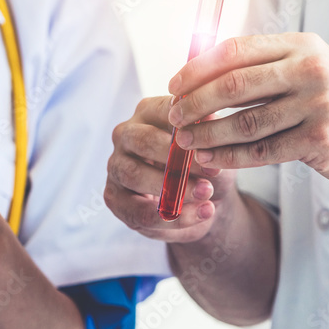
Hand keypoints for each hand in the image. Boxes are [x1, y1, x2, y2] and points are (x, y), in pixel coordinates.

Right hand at [105, 96, 235, 242]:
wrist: (206, 199)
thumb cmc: (206, 163)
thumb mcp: (213, 146)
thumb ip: (209, 131)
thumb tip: (211, 119)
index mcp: (148, 112)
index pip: (163, 111)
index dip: (189, 129)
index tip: (214, 145)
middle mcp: (125, 135)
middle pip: (143, 141)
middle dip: (177, 159)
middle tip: (210, 173)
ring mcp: (116, 166)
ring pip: (135, 176)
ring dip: (173, 189)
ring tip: (206, 194)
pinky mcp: (114, 198)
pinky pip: (139, 212)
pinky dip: (173, 217)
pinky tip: (201, 214)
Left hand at [166, 33, 328, 188]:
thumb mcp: (312, 70)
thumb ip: (269, 66)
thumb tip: (206, 68)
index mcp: (302, 45)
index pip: (236, 50)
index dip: (198, 67)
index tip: (175, 83)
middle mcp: (310, 69)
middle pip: (234, 84)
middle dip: (196, 102)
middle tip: (173, 114)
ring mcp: (316, 105)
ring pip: (245, 122)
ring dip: (208, 133)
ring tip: (186, 140)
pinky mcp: (318, 140)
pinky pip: (261, 151)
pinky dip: (229, 157)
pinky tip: (210, 159)